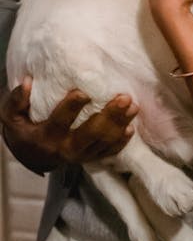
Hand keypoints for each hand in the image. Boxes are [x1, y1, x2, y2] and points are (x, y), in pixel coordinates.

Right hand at [0, 76, 137, 173]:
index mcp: (45, 137)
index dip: (71, 108)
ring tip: (132, 107)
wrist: (31, 157)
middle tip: (123, 97)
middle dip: (109, 116)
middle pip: (90, 134)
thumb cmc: (23, 130)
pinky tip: (130, 128)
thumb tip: (27, 82)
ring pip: (103, 142)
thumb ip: (16, 100)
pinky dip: (120, 142)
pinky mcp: (89, 158)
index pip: (60, 122)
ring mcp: (79, 156)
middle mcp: (64, 149)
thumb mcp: (11, 117)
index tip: (83, 92)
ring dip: (120, 124)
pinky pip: (108, 153)